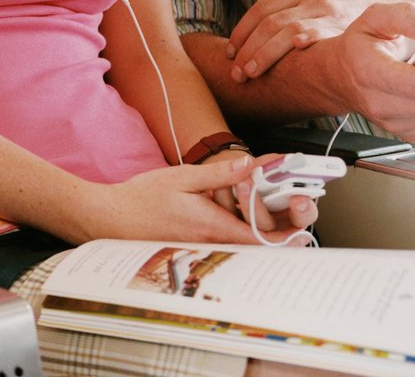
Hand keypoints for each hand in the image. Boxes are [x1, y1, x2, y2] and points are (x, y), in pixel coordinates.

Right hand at [72, 154, 312, 246]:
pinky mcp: (201, 247)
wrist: (112, 219)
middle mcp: (216, 244)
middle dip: (282, 222)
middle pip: (265, 244)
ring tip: (262, 195)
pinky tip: (238, 206)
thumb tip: (250, 166)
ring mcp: (208, 249)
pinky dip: (244, 226)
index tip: (302, 214)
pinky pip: (233, 242)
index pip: (267, 239)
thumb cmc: (141, 200)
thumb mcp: (181, 177)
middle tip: (288, 197)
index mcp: (215, 227)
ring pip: (250, 243)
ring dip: (264, 223)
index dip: (291, 231)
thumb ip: (219, 174)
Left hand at [227, 0, 381, 80]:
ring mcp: (329, 12)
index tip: (230, 52)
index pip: (261, 9)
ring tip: (250, 73)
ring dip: (263, 54)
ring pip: (285, 30)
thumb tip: (255, 44)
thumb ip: (294, 17)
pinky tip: (289, 55)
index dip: (242, 32)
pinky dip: (300, 42)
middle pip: (268, 22)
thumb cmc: (350, 19)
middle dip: (247, 49)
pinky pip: (315, 34)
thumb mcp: (321, 8)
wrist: (398, 16)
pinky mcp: (343, 26)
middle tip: (236, 72)